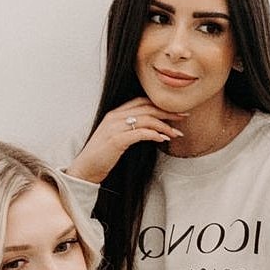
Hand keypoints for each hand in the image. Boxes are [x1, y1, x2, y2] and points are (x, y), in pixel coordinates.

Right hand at [64, 97, 185, 183]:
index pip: (141, 101)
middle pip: (147, 108)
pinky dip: (154, 134)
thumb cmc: (103, 155)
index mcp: (115, 114)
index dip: (161, 105)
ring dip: (165, 126)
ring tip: (176, 134)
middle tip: (184, 117)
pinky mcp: (116, 140)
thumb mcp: (118, 137)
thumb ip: (132, 129)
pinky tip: (163, 139)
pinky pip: (140, 133)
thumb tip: (154, 130)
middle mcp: (115, 117)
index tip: (177, 111)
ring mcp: (115, 128)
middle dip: (168, 112)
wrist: (85, 168)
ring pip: (146, 119)